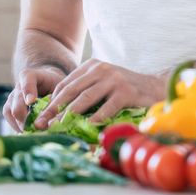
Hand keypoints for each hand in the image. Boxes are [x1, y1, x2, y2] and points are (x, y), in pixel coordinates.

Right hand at [3, 67, 66, 132]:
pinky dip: (20, 127)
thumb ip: (55, 99)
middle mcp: (18, 85)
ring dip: (24, 125)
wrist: (49, 87)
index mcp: (31, 75)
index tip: (31, 101)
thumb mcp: (60, 89)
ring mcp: (12, 97)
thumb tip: (51, 117)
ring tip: (37, 131)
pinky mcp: (8, 108)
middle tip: (40, 128)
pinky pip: (10, 119)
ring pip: (12, 113)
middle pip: (18, 103)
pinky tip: (31, 130)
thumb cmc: (56, 87)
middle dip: (28, 118)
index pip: (27, 79)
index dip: (28, 91)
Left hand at [33, 59, 165, 128]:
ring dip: (68, 114)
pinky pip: (106, 108)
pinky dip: (95, 119)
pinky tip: (86, 128)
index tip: (40, 116)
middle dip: (54, 108)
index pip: (66, 84)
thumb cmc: (126, 88)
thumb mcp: (103, 82)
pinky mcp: (126, 91)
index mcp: (92, 66)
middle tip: (42, 123)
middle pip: (71, 90)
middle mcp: (101, 69)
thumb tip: (59, 111)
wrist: (155, 87)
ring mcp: (113, 79)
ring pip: (85, 98)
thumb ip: (86, 89)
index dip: (51, 101)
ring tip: (57, 126)